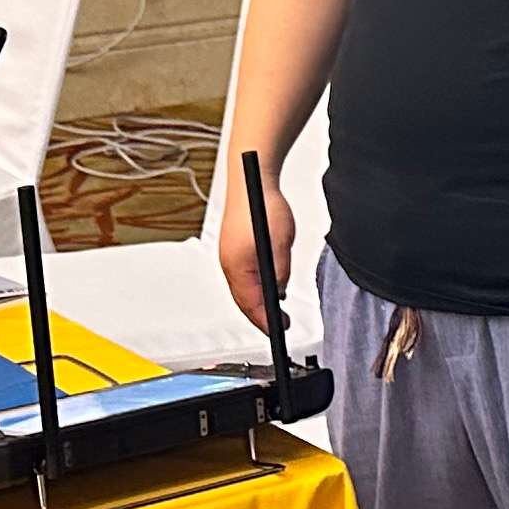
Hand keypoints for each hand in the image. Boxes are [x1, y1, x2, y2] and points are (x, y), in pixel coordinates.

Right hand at [218, 165, 298, 327]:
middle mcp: (228, 264)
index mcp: (237, 265)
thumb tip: (278, 293)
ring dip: (257, 301)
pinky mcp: (232, 249)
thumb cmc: (262, 205)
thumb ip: (280, 272)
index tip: (280, 330)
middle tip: (281, 325)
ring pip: (242, 289)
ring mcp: (228, 256)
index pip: (251, 304)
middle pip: (243, 300)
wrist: (252, 178)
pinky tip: (266, 287)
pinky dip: (253, 287)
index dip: (266, 321)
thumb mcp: (280, 244)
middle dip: (261, 316)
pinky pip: (241, 276)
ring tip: (275, 312)